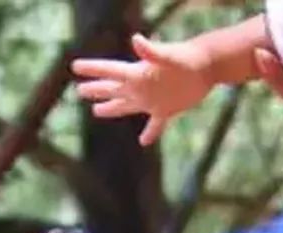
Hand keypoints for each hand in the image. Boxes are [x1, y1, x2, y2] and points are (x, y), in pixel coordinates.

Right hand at [73, 34, 212, 144]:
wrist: (208, 65)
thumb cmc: (188, 59)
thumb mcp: (168, 56)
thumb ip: (151, 51)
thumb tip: (136, 40)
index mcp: (138, 74)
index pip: (110, 72)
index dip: (92, 70)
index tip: (74, 66)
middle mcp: (141, 86)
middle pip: (113, 89)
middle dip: (96, 90)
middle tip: (79, 90)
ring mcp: (152, 99)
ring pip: (126, 105)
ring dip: (111, 108)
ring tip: (96, 111)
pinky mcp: (166, 109)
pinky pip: (154, 125)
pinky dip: (150, 133)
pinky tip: (143, 142)